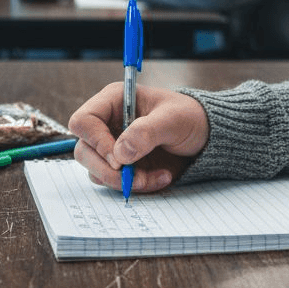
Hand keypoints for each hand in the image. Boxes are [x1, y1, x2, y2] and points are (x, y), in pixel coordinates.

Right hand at [68, 83, 208, 193]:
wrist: (205, 137)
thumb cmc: (189, 118)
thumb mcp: (173, 120)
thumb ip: (146, 132)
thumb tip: (120, 153)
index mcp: (114, 101)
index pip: (83, 121)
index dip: (96, 142)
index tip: (119, 160)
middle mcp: (107, 124)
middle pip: (84, 151)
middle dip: (109, 170)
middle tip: (135, 177)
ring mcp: (112, 146)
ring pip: (96, 171)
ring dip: (124, 181)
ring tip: (155, 177)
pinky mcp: (121, 165)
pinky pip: (114, 182)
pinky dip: (136, 186)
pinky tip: (160, 177)